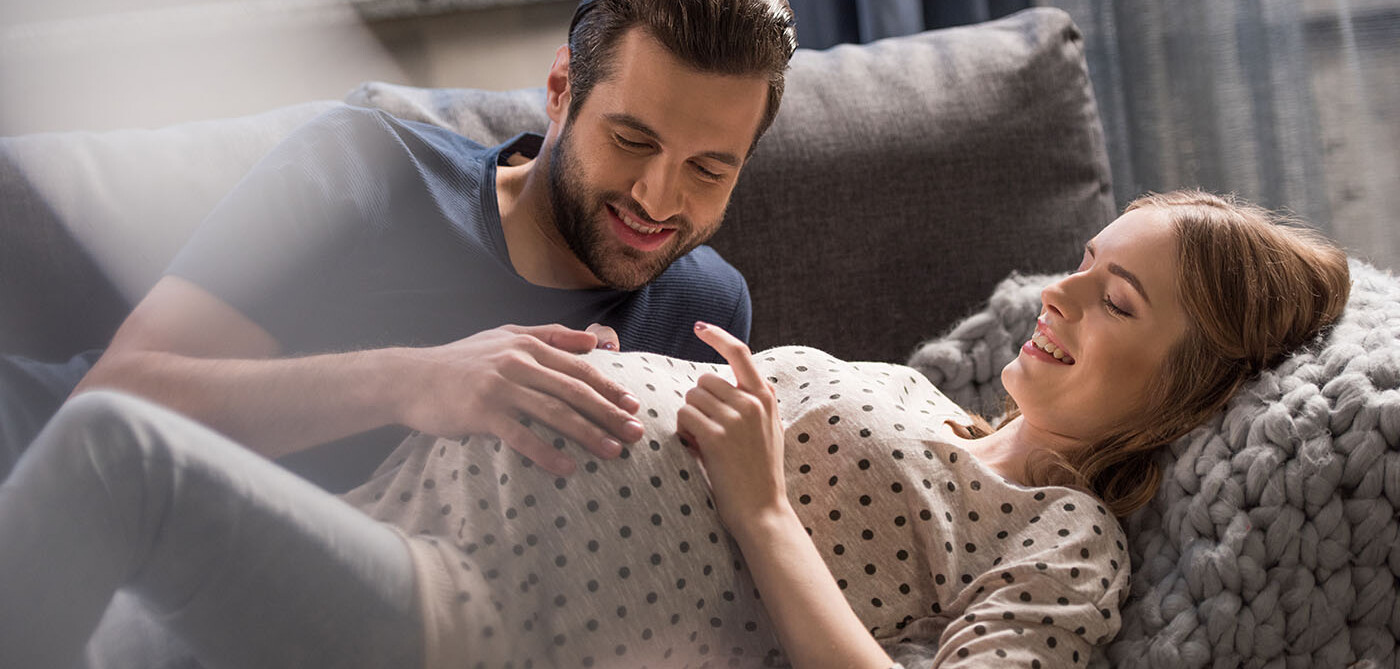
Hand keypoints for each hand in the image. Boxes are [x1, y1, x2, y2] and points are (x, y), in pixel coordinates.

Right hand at [395, 324, 642, 475]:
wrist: (411, 378)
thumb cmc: (462, 361)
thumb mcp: (504, 336)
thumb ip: (549, 335)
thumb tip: (593, 341)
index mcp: (527, 346)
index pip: (579, 369)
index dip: (609, 388)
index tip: (633, 406)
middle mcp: (517, 363)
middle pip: (574, 391)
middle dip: (609, 414)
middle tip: (636, 434)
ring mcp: (500, 388)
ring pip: (554, 413)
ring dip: (587, 434)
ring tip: (612, 451)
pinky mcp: (481, 413)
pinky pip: (521, 436)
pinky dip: (546, 452)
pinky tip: (567, 468)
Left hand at [676, 321, 788, 531]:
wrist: (763, 511)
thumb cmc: (761, 474)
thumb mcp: (772, 430)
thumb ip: (756, 404)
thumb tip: (734, 383)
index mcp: (766, 398)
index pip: (740, 353)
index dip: (718, 335)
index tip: (700, 327)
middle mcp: (753, 403)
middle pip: (704, 379)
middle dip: (698, 402)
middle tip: (705, 429)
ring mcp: (736, 419)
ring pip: (692, 397)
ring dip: (689, 418)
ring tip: (703, 442)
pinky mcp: (717, 437)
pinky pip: (685, 416)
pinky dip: (683, 431)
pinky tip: (695, 448)